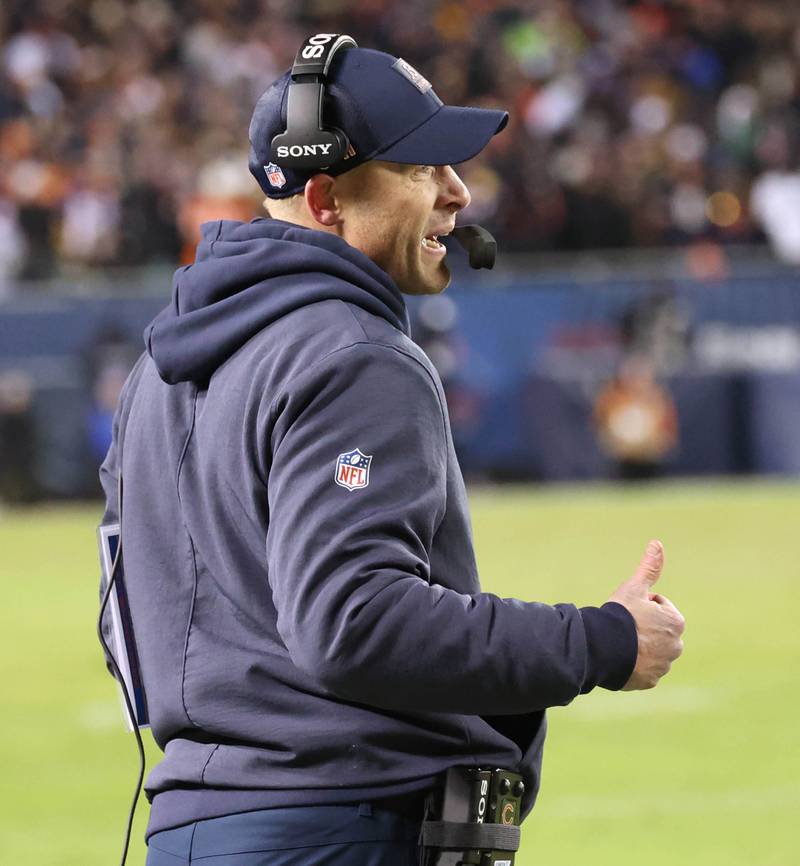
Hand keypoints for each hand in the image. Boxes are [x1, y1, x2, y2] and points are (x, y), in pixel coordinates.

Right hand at [608, 540, 684, 690]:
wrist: (604, 648)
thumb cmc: (621, 615)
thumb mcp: (634, 588)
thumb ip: (649, 567)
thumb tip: (657, 542)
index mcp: (676, 622)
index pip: (658, 607)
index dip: (641, 606)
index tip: (629, 611)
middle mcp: (676, 646)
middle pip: (656, 631)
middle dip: (643, 628)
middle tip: (624, 627)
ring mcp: (664, 666)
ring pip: (650, 651)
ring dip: (638, 646)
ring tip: (620, 643)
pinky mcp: (650, 681)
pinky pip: (643, 670)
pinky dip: (633, 665)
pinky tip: (621, 658)